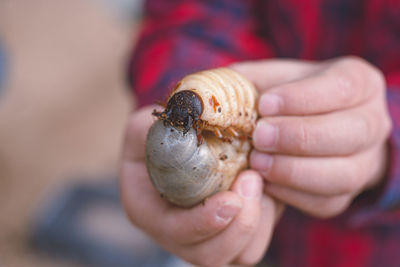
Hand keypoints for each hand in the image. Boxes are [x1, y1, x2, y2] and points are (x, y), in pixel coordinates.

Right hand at [120, 106, 283, 265]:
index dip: (203, 223)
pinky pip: (256, 241)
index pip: (175, 233)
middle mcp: (177, 233)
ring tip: (259, 179)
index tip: (231, 198)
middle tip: (253, 178)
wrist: (176, 145)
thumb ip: (154, 127)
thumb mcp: (145, 126)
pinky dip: (267, 218)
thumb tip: (181, 121)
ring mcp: (206, 236)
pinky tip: (264, 186)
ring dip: (257, 221)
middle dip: (239, 225)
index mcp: (149, 212)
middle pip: (210, 255)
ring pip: (239, 255)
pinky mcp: (231, 231)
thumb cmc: (158, 136)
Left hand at [232, 56, 391, 217]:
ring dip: (295, 171)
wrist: (317, 126)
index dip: (303, 99)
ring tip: (258, 163)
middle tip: (259, 137)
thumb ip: (248, 81)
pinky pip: (327, 201)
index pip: (342, 88)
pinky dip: (294, 195)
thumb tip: (203, 90)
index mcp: (359, 83)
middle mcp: (373, 122)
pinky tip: (266, 184)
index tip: (265, 105)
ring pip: (343, 174)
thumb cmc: (290, 99)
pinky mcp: (347, 193)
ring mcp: (365, 161)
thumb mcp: (275, 79)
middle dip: (299, 137)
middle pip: (351, 133)